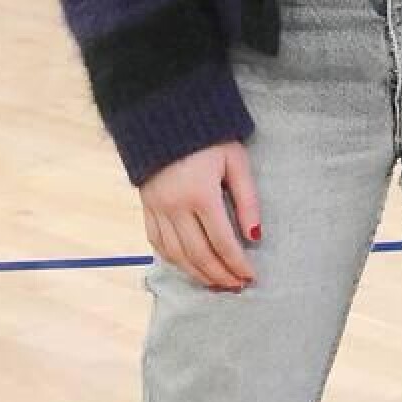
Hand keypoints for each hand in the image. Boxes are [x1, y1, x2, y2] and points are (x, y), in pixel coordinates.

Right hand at [140, 141, 261, 291]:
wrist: (164, 115)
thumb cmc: (207, 136)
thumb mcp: (236, 161)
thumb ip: (247, 200)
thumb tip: (256, 237)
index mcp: (201, 194)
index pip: (223, 242)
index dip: (237, 264)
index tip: (251, 277)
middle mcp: (175, 206)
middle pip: (199, 255)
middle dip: (219, 275)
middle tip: (236, 286)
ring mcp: (157, 208)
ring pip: (176, 255)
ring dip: (197, 274)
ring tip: (216, 283)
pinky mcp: (145, 207)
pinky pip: (157, 243)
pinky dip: (174, 260)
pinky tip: (189, 266)